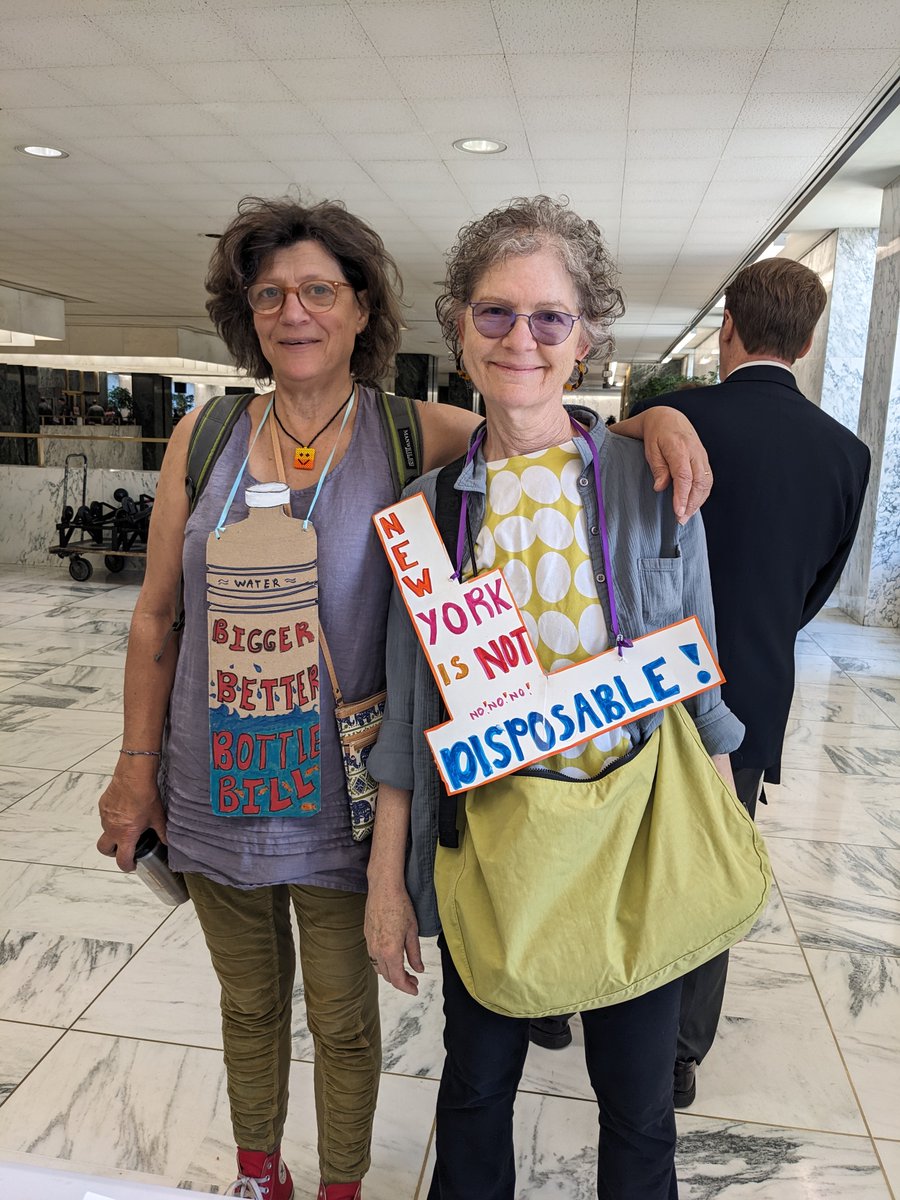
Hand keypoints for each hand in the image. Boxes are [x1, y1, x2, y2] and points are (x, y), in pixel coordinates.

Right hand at [97, 770, 166, 872]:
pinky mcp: (102, 805)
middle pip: (104, 850)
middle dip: (112, 852)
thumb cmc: (145, 796)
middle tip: (124, 848)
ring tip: (128, 825)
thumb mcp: (158, 817)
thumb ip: (162, 833)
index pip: (122, 859)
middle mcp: (111, 829)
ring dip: (114, 833)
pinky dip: (112, 818)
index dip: (127, 866)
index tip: (132, 864)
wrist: (133, 776)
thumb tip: (168, 842)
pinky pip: (105, 817)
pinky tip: (125, 811)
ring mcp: (105, 817)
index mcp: (125, 835)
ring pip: (105, 831)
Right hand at [365, 882, 423, 995]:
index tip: (415, 989)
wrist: (383, 887)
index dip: (407, 988)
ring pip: (378, 968)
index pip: (397, 979)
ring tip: (404, 970)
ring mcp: (370, 943)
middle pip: (387, 976)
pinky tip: (393, 957)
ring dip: (391, 973)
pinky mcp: (367, 936)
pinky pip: (373, 956)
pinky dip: (383, 962)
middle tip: (414, 980)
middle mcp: (377, 950)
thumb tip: (418, 969)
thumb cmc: (400, 905)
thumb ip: (415, 953)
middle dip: (401, 981)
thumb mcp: (412, 931)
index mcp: (390, 951)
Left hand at [612, 407, 711, 522]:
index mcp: (679, 447)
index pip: (684, 475)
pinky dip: (702, 494)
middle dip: (692, 503)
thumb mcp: (650, 448)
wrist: (668, 417)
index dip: (682, 495)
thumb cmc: (656, 433)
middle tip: (681, 519)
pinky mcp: (704, 459)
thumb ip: (657, 467)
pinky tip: (693, 505)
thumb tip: (660, 487)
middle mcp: (694, 451)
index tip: (678, 511)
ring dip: (698, 501)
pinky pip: (708, 479)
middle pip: (699, 482)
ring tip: (686, 516)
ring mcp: (702, 455)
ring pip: (706, 482)